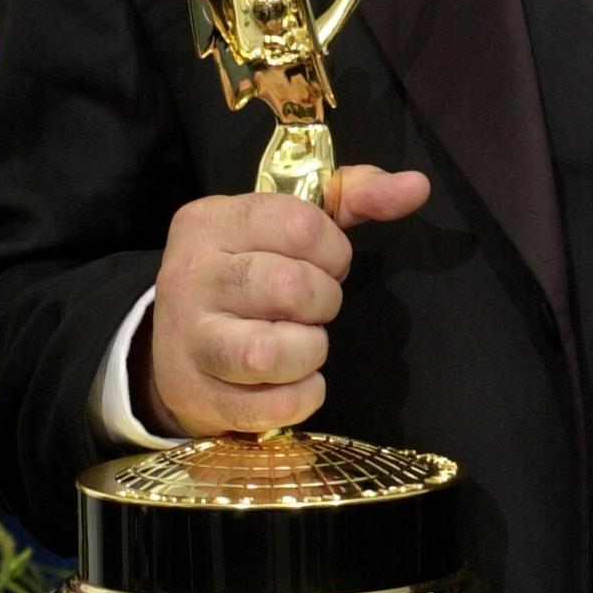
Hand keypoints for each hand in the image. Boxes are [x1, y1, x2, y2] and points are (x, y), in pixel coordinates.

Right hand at [138, 166, 429, 437]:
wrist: (175, 341)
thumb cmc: (250, 267)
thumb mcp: (291, 218)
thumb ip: (355, 195)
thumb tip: (417, 186)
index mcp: (210, 221)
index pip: (298, 224)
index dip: (333, 249)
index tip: (328, 262)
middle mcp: (189, 275)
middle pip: (289, 287)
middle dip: (323, 300)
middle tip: (315, 305)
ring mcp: (187, 340)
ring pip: (268, 353)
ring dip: (309, 350)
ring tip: (304, 341)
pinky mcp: (195, 397)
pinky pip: (269, 407)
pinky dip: (301, 396)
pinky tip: (298, 379)